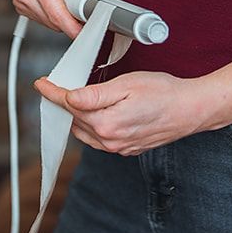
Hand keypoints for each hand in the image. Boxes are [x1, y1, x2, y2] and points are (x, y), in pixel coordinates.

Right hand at [11, 0, 100, 37]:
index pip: (57, 15)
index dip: (75, 27)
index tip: (89, 30)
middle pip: (54, 22)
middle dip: (72, 17)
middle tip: (83, 1)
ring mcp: (20, 1)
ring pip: (49, 23)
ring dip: (63, 14)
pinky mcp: (21, 5)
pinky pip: (43, 19)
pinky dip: (54, 12)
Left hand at [35, 72, 213, 156]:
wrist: (189, 110)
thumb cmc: (163, 92)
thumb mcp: (127, 84)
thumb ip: (95, 94)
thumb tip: (70, 97)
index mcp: (106, 123)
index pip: (70, 106)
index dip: (53, 93)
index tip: (41, 83)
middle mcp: (109, 140)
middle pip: (75, 120)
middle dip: (65, 103)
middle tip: (59, 85)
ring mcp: (118, 147)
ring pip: (85, 132)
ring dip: (78, 116)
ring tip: (78, 98)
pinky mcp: (126, 149)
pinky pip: (99, 139)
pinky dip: (92, 125)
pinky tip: (97, 112)